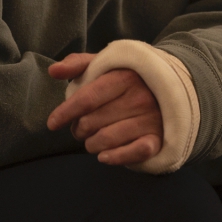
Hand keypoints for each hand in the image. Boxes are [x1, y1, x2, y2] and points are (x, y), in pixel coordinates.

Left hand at [47, 54, 164, 165]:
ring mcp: (151, 119)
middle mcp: (139, 97)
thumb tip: (53, 70)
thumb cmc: (126, 78)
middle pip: (92, 122)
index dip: (65, 112)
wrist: (168, 89)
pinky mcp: (158, 138)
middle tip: (81, 128)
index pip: (87, 99)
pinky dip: (115, 157)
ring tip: (92, 140)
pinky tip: (104, 156)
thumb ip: (77, 64)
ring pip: (106, 140)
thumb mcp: (104, 64)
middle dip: (78, 129)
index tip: (52, 123)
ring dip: (92, 144)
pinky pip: (134, 153)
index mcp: (124, 77)